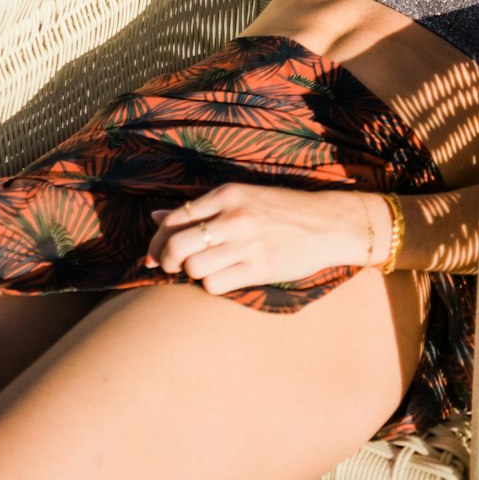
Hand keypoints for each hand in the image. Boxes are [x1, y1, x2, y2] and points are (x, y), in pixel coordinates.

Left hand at [145, 184, 364, 295]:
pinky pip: (215, 285)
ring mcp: (248, 243)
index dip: (156, 241)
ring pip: (194, 269)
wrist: (325, 224)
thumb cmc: (278, 210)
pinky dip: (212, 285)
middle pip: (177, 247)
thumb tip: (155, 218)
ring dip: (192, 274)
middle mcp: (235, 216)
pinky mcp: (259, 269)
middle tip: (170, 267)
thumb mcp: (240, 198)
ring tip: (204, 269)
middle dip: (166, 262)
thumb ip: (199, 208)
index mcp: (228, 194)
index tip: (153, 256)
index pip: (175, 219)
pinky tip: (224, 277)